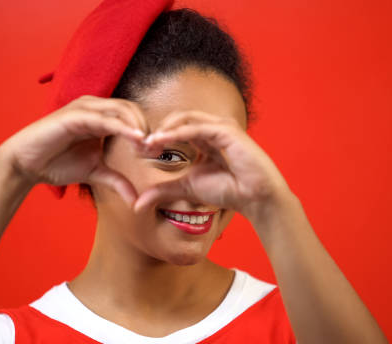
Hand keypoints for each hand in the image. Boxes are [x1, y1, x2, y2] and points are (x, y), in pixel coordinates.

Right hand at [0, 95, 147, 205]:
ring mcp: (84, 109)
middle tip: (154, 151)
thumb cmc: (57, 163)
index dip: (148, 133)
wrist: (26, 165)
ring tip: (147, 147)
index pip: (133, 117)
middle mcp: (95, 108)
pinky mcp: (74, 115)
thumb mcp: (95, 172)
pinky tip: (136, 139)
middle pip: (132, 110)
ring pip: (122, 110)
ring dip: (138, 128)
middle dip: (147, 129)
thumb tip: (136, 200)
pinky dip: (123, 128)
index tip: (157, 154)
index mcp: (101, 117)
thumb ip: (117, 181)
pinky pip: (105, 119)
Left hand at [133, 110, 292, 222]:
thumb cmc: (228, 190)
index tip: (139, 152)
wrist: (255, 198)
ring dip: (164, 129)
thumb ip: (162, 190)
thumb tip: (137, 204)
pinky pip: (196, 127)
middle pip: (176, 118)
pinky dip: (177, 132)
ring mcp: (220, 127)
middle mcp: (212, 128)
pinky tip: (162, 141)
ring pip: (184, 118)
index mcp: (203, 137)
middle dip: (157, 131)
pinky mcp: (227, 130)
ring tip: (148, 144)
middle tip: (140, 147)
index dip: (156, 138)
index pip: (174, 128)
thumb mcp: (186, 188)